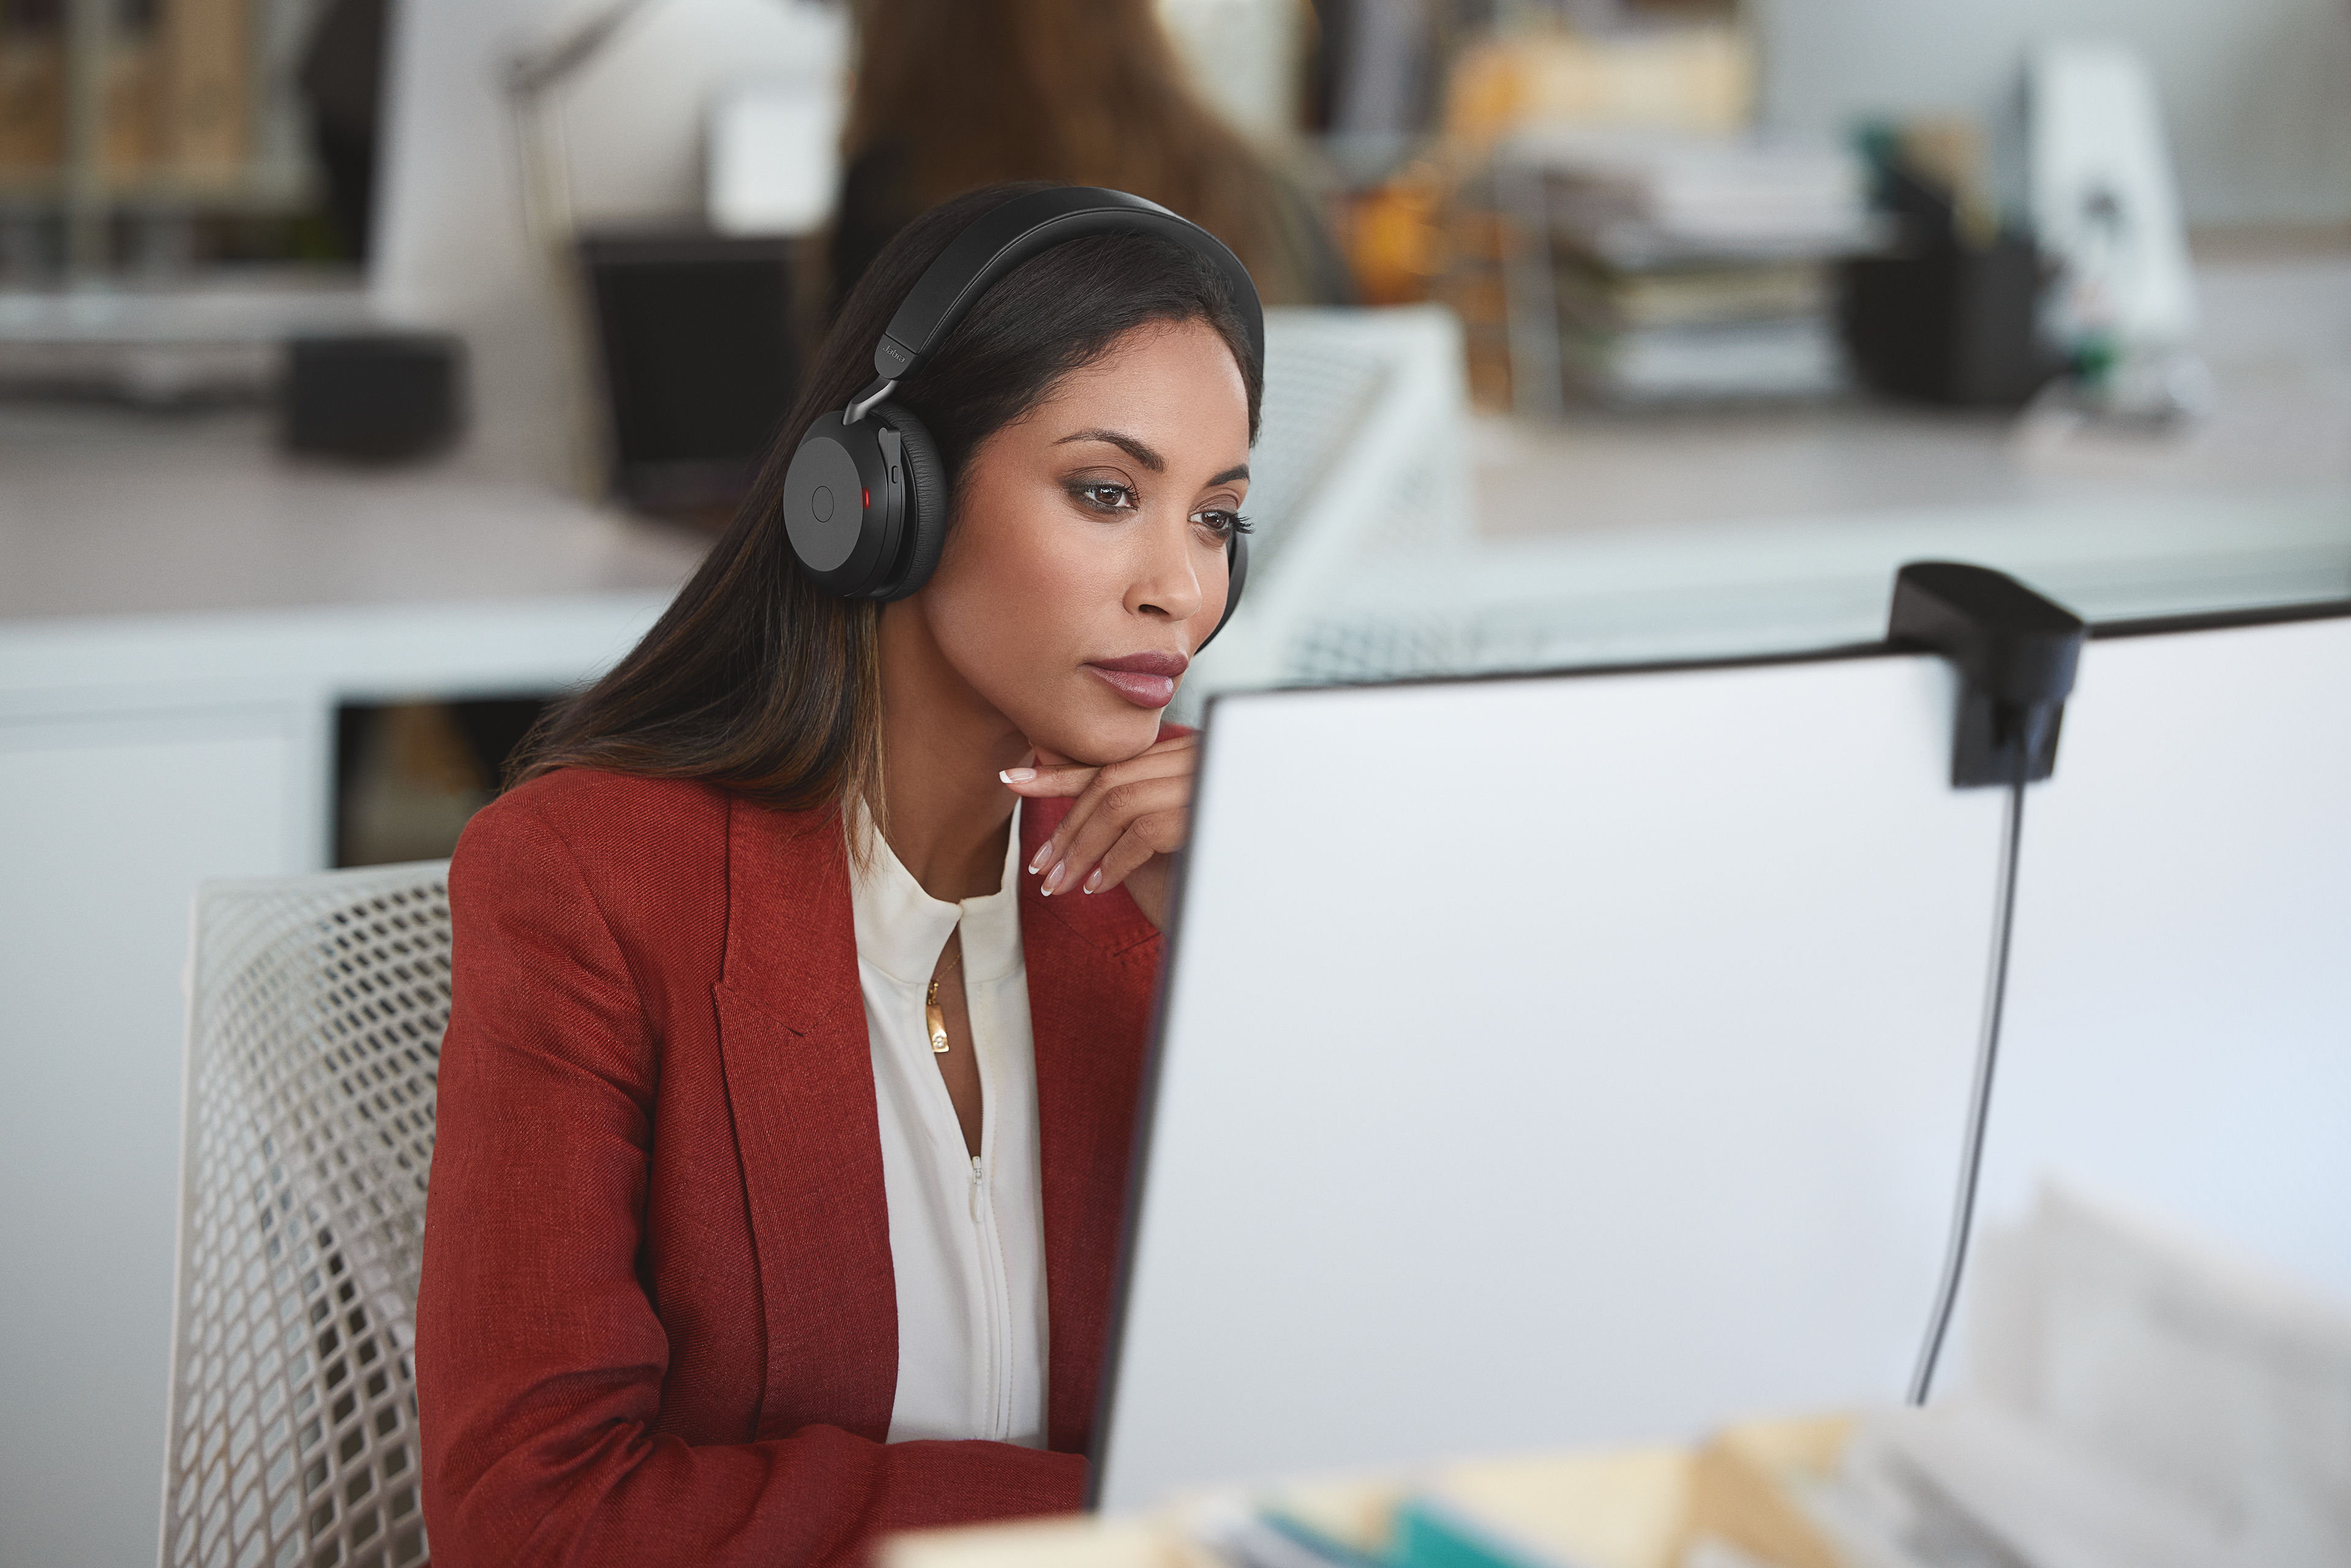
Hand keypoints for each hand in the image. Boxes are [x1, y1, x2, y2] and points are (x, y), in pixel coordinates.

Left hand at [998, 732, 1199, 930]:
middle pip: (1108, 781)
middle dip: (1066, 826)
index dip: (1058, 773)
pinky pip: (1141, 833)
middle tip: (1039, 866)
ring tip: (1060, 884)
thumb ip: (1129, 815)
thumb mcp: (1162, 835)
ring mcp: (1198, 780)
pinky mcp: (1201, 811)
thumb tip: (1075, 824)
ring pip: (1117, 804)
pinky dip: (1113, 862)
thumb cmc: (1212, 867)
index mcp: (1180, 755)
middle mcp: (1191, 758)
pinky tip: (1097, 887)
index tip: (1013, 781)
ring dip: (1082, 848)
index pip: (1109, 760)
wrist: (1263, 898)